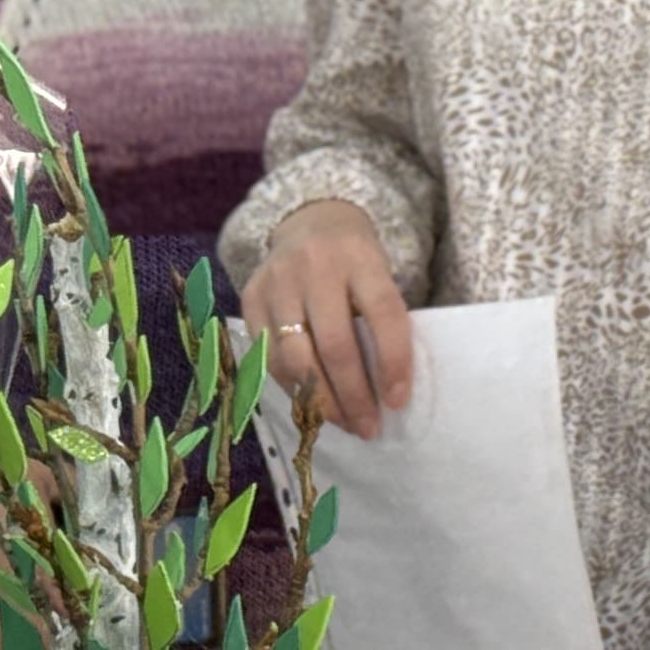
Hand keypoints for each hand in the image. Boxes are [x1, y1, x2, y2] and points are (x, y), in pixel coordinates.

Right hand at [240, 199, 411, 437]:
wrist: (308, 221)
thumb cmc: (355, 261)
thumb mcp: (379, 275)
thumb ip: (383, 321)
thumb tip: (388, 392)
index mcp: (360, 258)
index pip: (382, 314)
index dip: (392, 362)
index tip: (398, 401)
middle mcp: (316, 267)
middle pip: (335, 345)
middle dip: (353, 395)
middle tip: (368, 427)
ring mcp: (277, 282)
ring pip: (295, 358)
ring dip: (320, 401)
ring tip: (342, 423)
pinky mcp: (250, 298)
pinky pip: (268, 357)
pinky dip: (291, 387)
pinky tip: (311, 403)